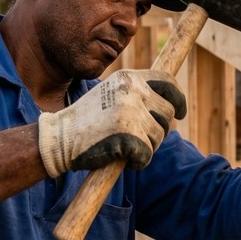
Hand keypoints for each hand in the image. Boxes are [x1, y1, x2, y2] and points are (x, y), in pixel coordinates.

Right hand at [37, 69, 187, 177]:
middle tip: (140, 138)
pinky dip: (138, 161)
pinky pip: (146, 154)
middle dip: (159, 129)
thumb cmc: (86, 120)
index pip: (167, 82)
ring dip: (147, 146)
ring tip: (123, 146)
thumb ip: (135, 93)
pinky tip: (120, 157)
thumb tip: (168, 104)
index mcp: (129, 77)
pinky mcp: (128, 135)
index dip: (178, 97)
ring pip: (159, 136)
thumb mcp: (111, 94)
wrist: (59, 138)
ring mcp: (131, 112)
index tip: (180, 111)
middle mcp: (133, 91)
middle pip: (168, 112)